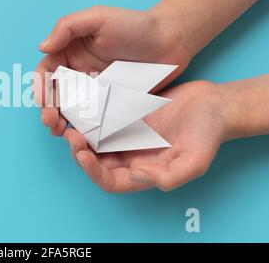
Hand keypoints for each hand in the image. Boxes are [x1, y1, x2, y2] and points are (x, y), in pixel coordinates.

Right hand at [34, 5, 189, 135]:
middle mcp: (79, 73)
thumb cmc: (135, 24)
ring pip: (71, 111)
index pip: (47, 72)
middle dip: (48, 110)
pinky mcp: (111, 105)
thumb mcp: (97, 17)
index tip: (42, 101)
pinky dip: (84, 128)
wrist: (171, 40)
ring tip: (61, 132)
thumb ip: (67, 28)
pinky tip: (82, 135)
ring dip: (62, 123)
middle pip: (55, 95)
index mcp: (70, 53)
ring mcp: (95, 91)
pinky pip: (93, 119)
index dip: (40, 87)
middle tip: (50, 122)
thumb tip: (42, 47)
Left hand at [65, 81, 227, 191]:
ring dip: (82, 133)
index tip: (82, 155)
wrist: (215, 104)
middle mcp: (132, 155)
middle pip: (97, 160)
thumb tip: (136, 176)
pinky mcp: (128, 115)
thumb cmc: (208, 134)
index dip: (92, 172)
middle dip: (80, 151)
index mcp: (144, 172)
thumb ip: (169, 177)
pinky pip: (104, 118)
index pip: (109, 180)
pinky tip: (84, 105)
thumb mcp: (195, 161)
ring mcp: (128, 134)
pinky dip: (92, 115)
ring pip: (96, 139)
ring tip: (71, 120)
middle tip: (70, 135)